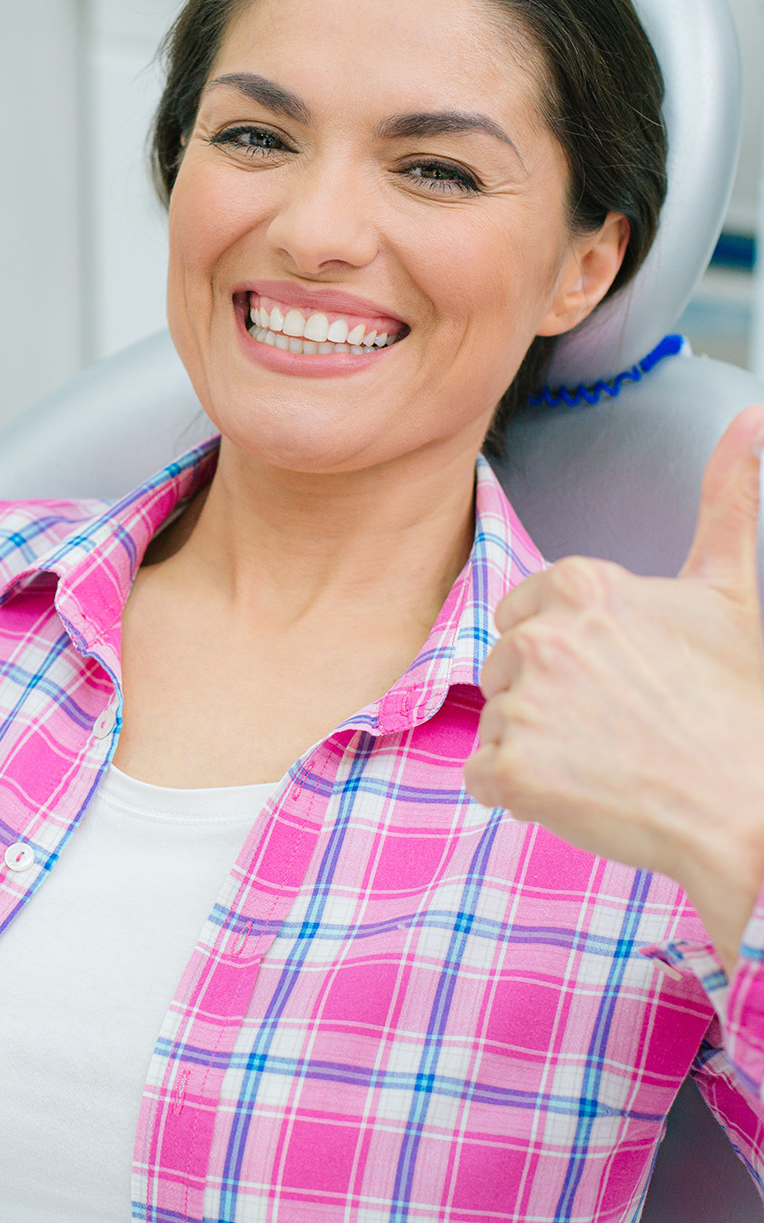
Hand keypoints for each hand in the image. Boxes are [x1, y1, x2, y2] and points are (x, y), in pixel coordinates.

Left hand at [464, 406, 763, 973]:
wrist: (744, 804)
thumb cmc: (736, 706)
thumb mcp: (727, 589)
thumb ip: (727, 496)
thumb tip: (753, 418)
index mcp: (582, 584)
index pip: (526, 610)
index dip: (567, 648)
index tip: (615, 675)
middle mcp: (542, 634)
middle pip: (505, 664)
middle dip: (544, 693)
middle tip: (615, 720)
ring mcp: (522, 702)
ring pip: (496, 721)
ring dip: (535, 745)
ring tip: (604, 756)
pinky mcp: (511, 768)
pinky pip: (484, 777)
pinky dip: (520, 792)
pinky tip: (579, 790)